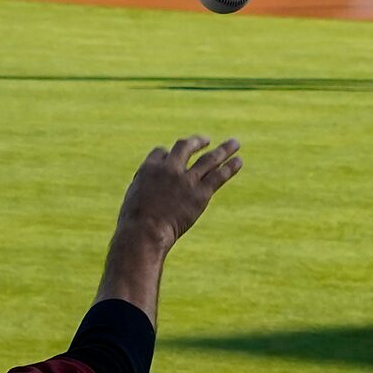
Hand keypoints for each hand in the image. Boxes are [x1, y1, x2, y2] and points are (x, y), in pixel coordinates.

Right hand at [117, 136, 242, 251]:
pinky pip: (219, 176)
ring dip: (223, 149)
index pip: (162, 152)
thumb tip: (151, 186)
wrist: (145, 231)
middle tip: (207, 140)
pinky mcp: (200, 193)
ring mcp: (186, 180)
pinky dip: (230, 167)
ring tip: (234, 143)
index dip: (167, 155)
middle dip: (197, 142)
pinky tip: (238, 161)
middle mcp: (170, 168)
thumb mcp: (134, 197)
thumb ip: (144, 185)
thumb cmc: (134, 221)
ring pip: (209, 159)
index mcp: (150, 167)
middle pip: (186, 147)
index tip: (173, 158)